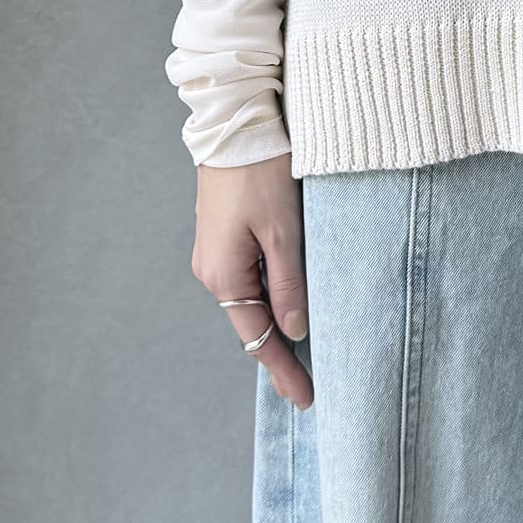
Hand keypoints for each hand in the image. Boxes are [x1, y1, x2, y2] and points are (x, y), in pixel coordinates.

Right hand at [191, 153, 313, 409]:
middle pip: (251, 321)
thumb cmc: (260, 172)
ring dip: (277, 318)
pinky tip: (290, 296)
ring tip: (306, 346)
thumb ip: (290, 284)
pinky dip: (271, 290)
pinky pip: (249, 274)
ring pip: (251, 296)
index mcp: (225, 275)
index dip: (283, 369)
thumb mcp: (283, 231)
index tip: (306, 399)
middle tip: (310, 380)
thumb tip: (295, 331)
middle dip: (279, 349)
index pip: (259, 337)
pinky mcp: (222, 231)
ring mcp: (214, 250)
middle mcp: (212, 269)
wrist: (234, 123)